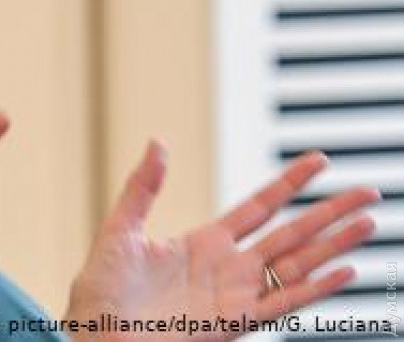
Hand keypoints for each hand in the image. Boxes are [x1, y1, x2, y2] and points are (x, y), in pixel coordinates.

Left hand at [64, 141, 380, 340]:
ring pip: (298, 266)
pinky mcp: (235, 325)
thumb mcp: (119, 230)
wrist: (96, 339)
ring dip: (335, 246)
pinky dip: (318, 289)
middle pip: (290, 234)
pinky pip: (284, 303)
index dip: (289, 184)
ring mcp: (235, 297)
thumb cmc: (100, 294)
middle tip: (369, 192)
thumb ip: (142, 188)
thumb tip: (158, 143)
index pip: (257, 207)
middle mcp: (226, 269)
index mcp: (202, 244)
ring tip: (369, 223)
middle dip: (329, 213)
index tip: (319, 160)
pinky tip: (347, 271)